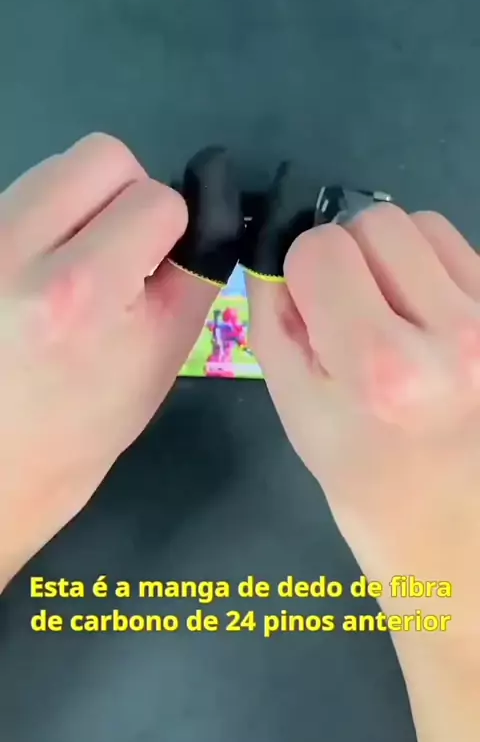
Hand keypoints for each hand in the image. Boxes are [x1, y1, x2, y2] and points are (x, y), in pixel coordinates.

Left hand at [0, 134, 216, 588]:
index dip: (173, 231)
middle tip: (123, 253)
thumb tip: (204, 216)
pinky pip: (21, 197)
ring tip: (76, 268)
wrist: (0, 461)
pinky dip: (43, 222)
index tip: (160, 269)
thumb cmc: (86, 425)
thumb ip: (191, 276)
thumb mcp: (162, 358)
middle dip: (129, 195)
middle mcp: (14, 251)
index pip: (156, 198)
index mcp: (81, 289)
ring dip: (82, 206)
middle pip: (100, 154)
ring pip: (54, 168)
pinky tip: (39, 276)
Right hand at [248, 203, 479, 741]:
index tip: (306, 304)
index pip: (322, 249)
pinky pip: (458, 246)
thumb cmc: (359, 471)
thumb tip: (279, 248)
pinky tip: (423, 318)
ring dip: (391, 256)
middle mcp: (450, 336)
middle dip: (347, 254)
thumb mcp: (292, 404)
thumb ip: (274, 314)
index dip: (300, 270)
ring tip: (389, 312)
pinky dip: (428, 268)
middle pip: (376, 222)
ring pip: (421, 224)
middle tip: (347, 306)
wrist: (445, 519)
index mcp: (380, 367)